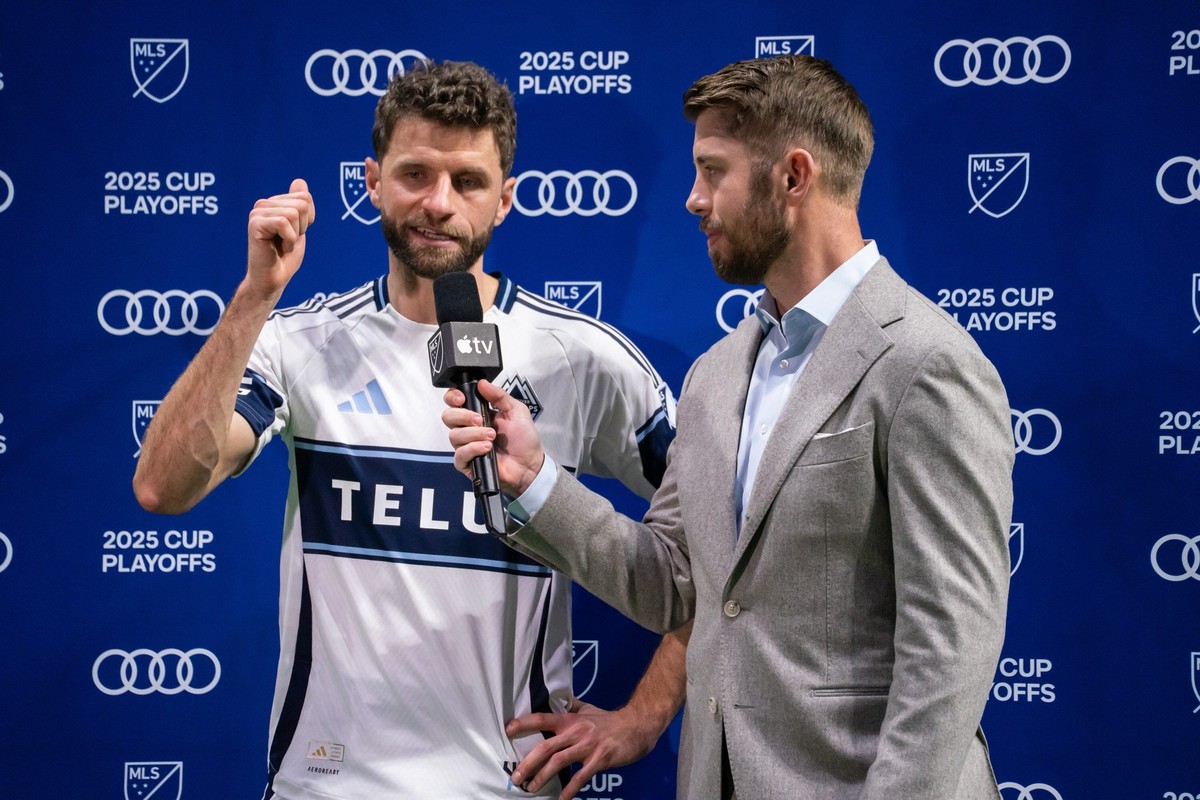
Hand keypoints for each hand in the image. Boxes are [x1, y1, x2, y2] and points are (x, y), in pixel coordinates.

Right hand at [245, 178, 314, 297]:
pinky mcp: (255, 223)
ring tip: (282, 244)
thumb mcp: (299, 228)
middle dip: (303, 226)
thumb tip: (299, 181)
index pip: (305, 197)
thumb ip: (299, 205)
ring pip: (294, 213)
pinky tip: (279, 248)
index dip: (308, 220)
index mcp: (273, 203)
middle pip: (302, 203)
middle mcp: (263, 204)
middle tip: (288, 241)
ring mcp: (257, 213)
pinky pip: (284, 223)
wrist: (273, 279)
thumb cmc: (284, 257)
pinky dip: (289, 239)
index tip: (295, 233)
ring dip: (295, 234)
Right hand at [442, 378, 544, 496]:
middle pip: (448, 416)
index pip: (454, 401)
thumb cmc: (524, 439)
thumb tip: (481, 383)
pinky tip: (487, 448)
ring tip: (492, 437)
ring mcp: (466, 446)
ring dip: (474, 434)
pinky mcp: (467, 463)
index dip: (453, 397)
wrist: (530, 464)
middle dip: (462, 415)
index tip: (462, 398)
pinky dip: (473, 449)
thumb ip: (499, 396)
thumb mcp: (516, 411)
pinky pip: (459, 454)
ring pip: (454, 435)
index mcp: (477, 413)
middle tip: (480, 420)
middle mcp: (469, 428)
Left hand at [506, 699, 657, 798]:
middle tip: (516, 776)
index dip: (525, 723)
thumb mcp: (588, 709)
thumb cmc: (610, 720)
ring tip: (531, 788)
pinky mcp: (600, 759)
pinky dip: (571, 788)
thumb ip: (571, 707)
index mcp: (571, 719)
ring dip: (542, 776)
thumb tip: (557, 699)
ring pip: (559, 761)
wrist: (637, 725)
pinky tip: (562, 798)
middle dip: (528, 763)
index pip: (543, 718)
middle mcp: (576, 731)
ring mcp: (588, 746)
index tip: (508, 730)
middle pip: (546, 746)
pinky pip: (582, 776)